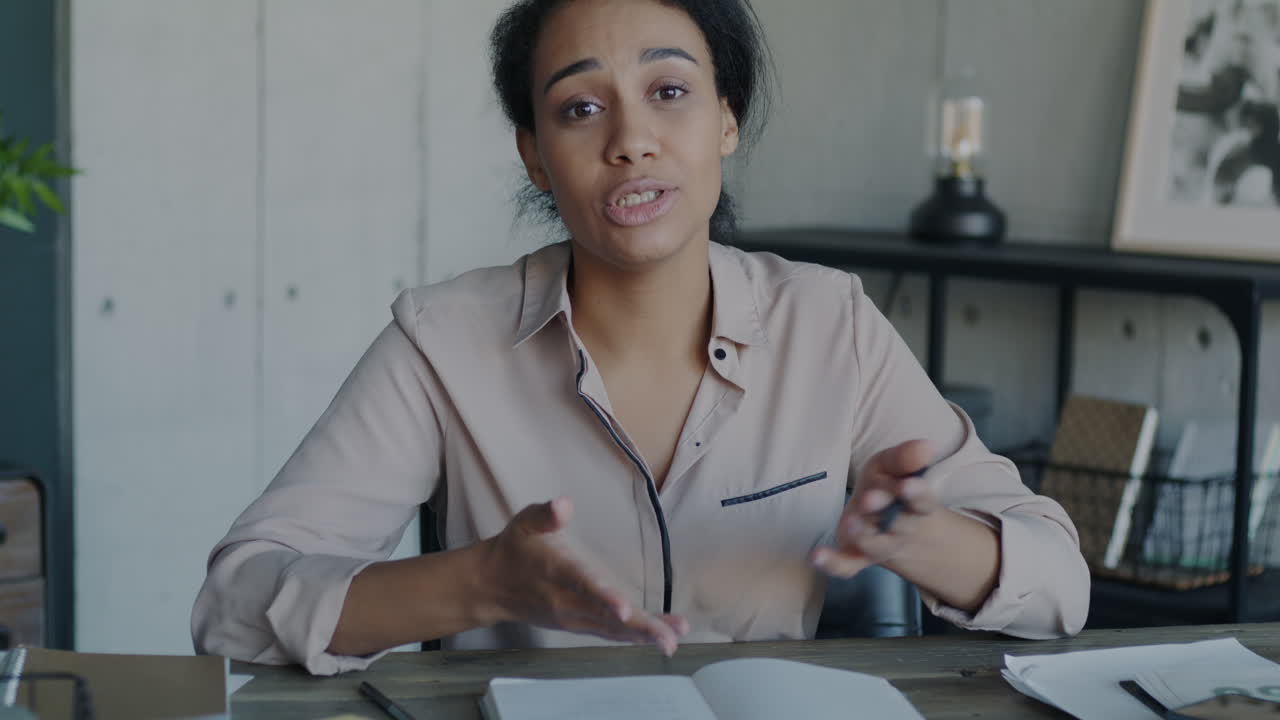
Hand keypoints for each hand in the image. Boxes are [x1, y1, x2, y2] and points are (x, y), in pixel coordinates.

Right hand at [480, 497, 688, 654]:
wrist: (491, 585)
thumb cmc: (515, 548)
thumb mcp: (525, 522)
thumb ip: (546, 514)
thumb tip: (563, 504)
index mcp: (556, 571)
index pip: (582, 585)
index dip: (603, 597)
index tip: (624, 609)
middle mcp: (565, 601)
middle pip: (605, 617)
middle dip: (639, 628)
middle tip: (669, 639)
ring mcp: (572, 618)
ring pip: (610, 630)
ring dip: (643, 635)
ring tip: (673, 640)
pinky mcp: (577, 625)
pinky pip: (608, 634)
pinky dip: (634, 637)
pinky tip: (659, 638)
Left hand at [810, 439, 940, 578]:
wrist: (884, 522)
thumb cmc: (886, 486)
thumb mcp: (894, 465)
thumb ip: (906, 457)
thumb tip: (927, 445)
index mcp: (915, 504)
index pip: (922, 500)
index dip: (916, 494)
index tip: (906, 484)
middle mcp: (902, 528)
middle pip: (898, 524)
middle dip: (883, 509)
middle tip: (868, 499)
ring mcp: (880, 545)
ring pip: (876, 546)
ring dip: (863, 536)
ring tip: (849, 523)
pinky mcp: (857, 558)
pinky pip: (847, 566)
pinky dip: (833, 563)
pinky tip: (817, 555)